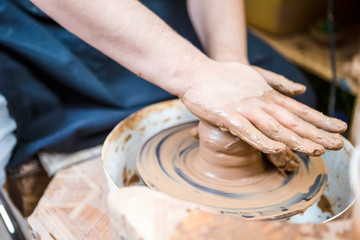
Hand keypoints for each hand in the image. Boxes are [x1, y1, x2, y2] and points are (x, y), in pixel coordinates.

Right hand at [180, 61, 346, 154]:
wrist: (196, 72)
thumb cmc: (223, 75)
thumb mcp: (255, 74)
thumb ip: (278, 83)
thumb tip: (300, 89)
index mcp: (267, 94)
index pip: (298, 108)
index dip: (319, 119)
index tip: (339, 127)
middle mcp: (260, 101)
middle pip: (292, 119)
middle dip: (316, 133)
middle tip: (337, 144)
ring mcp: (244, 108)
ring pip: (274, 126)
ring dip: (296, 139)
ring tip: (316, 151)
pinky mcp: (227, 115)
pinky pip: (247, 131)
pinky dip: (262, 140)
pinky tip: (277, 149)